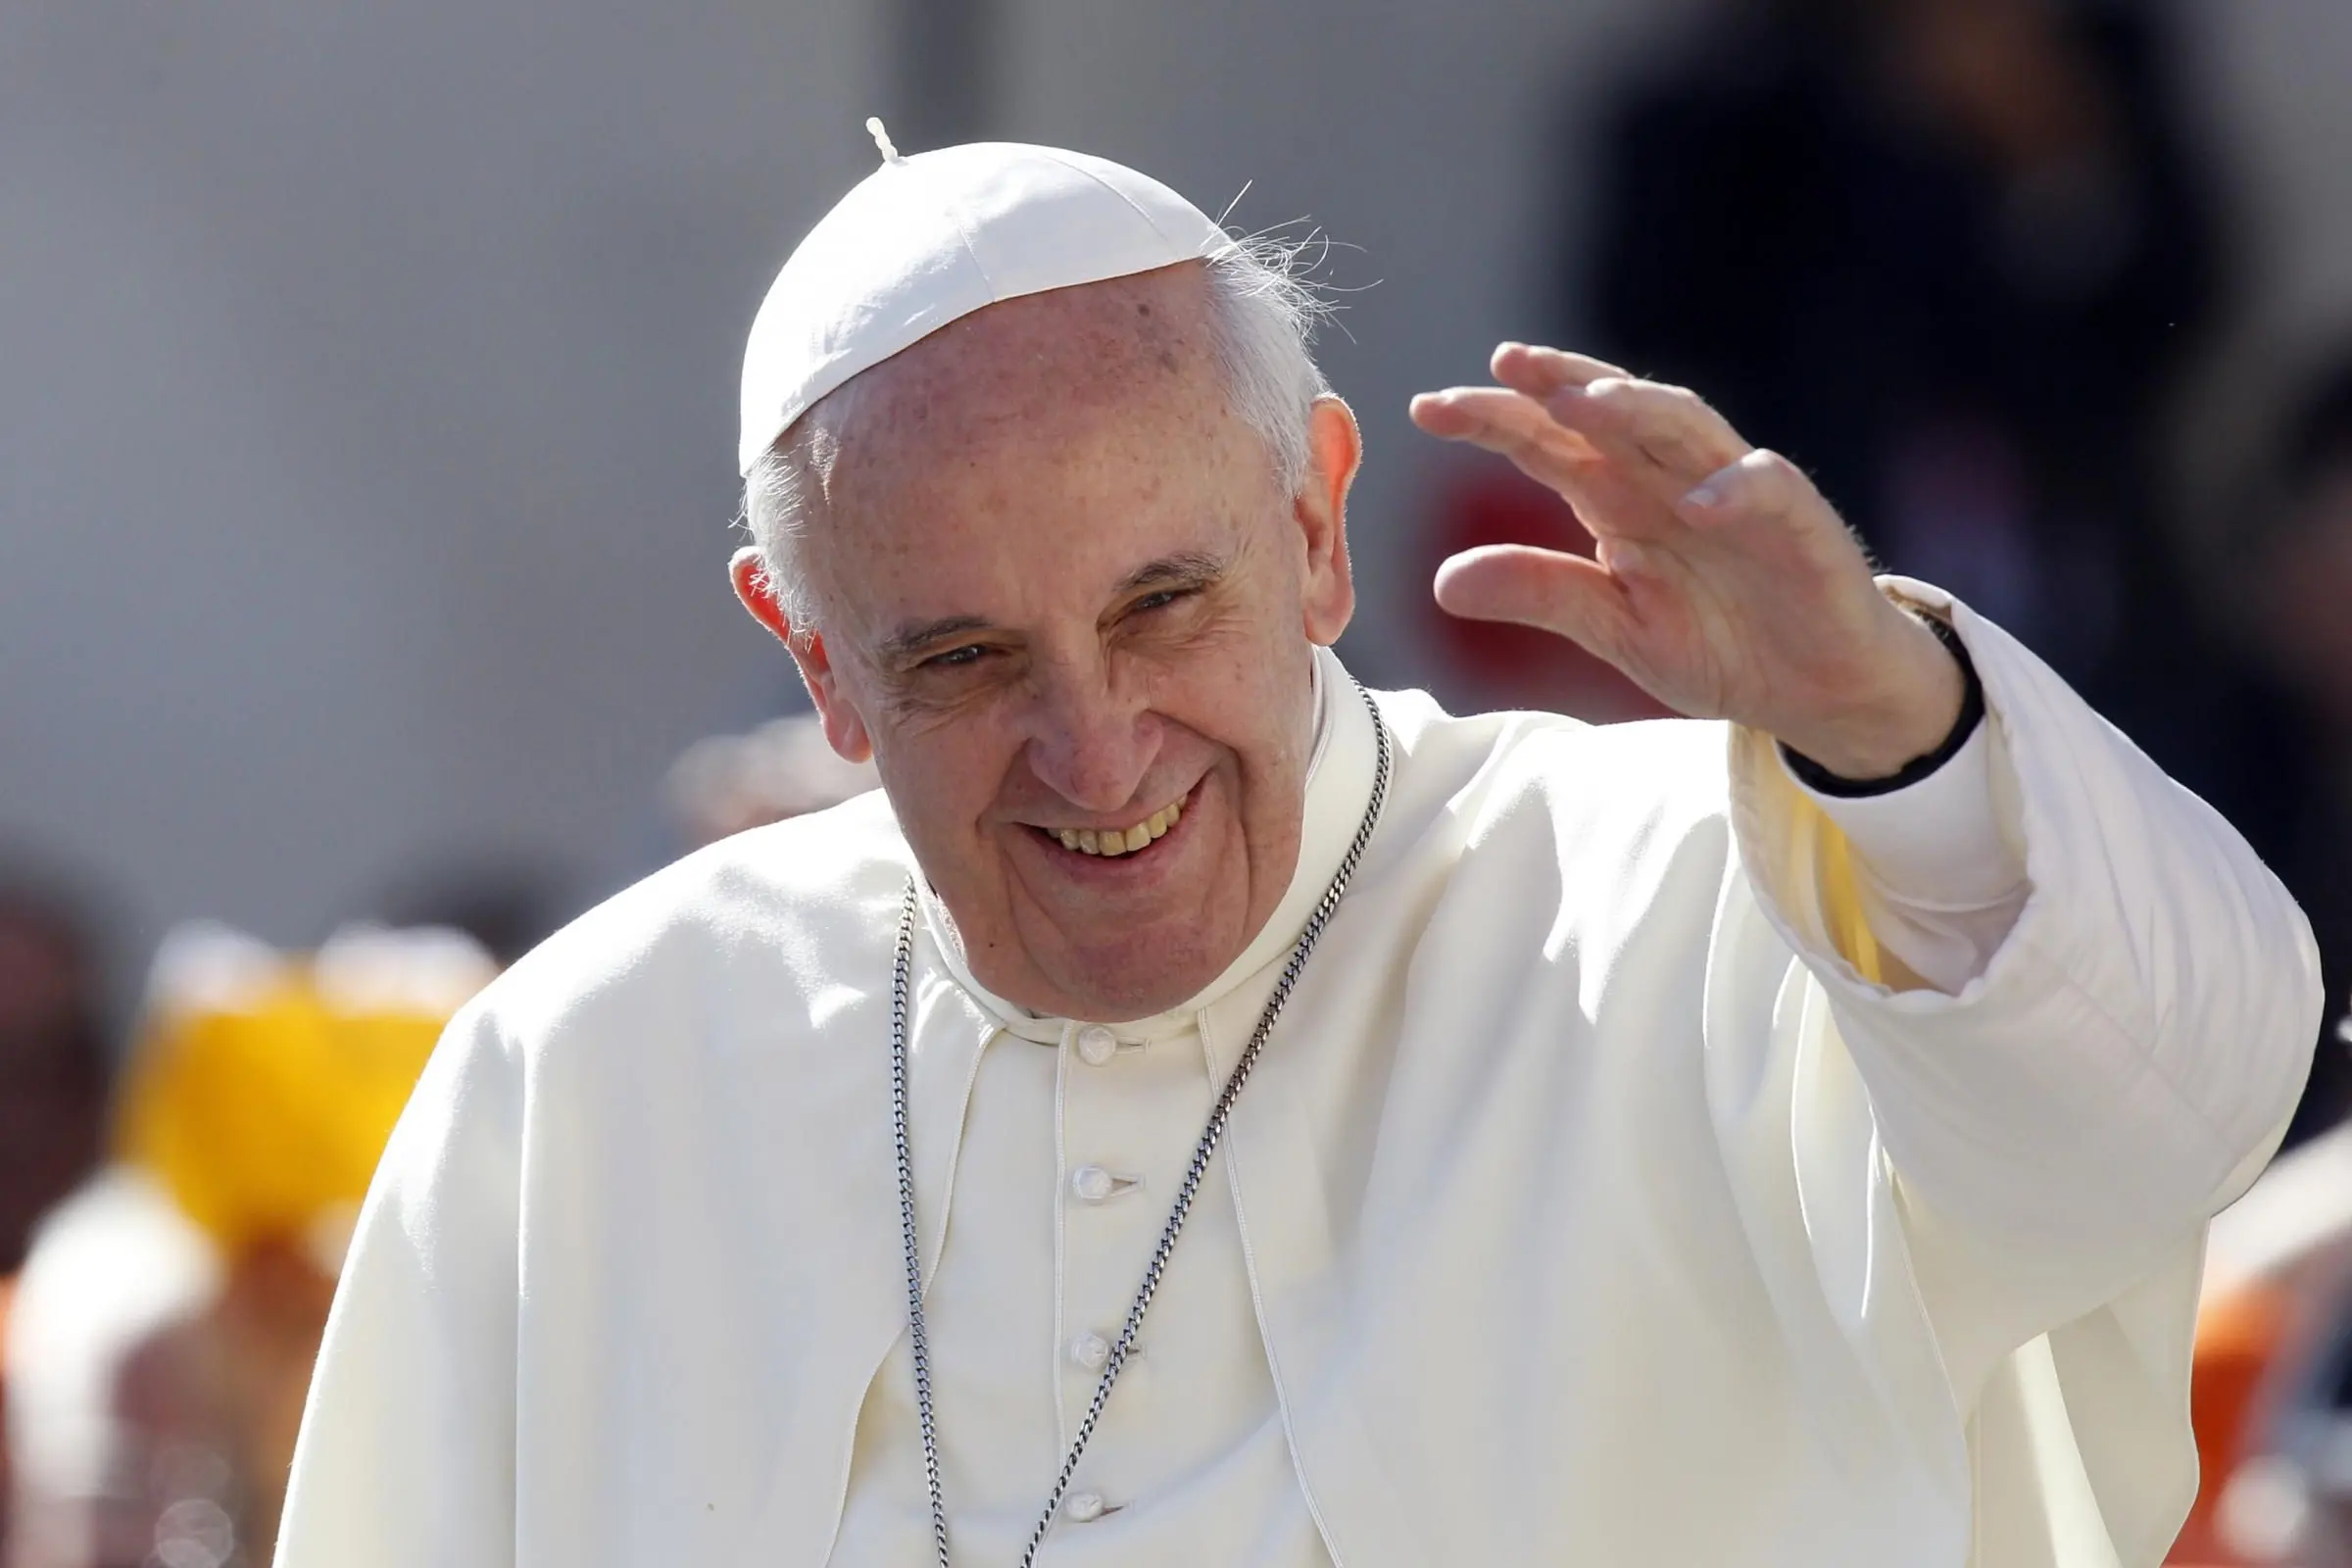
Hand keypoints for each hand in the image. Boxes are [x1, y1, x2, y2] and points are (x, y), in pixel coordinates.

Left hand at [1409, 344, 1963, 778]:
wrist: (1820, 689)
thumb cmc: (1722, 642)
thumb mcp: (1615, 629)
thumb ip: (1541, 594)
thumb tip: (1442, 583)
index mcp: (1619, 499)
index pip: (1548, 442)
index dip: (1492, 419)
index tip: (1426, 408)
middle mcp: (1672, 479)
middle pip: (1611, 413)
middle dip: (1558, 382)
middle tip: (1502, 362)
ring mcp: (1738, 492)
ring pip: (1687, 427)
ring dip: (1637, 409)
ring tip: (1583, 401)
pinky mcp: (1800, 524)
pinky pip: (1769, 490)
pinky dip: (1737, 489)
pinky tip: (1700, 501)